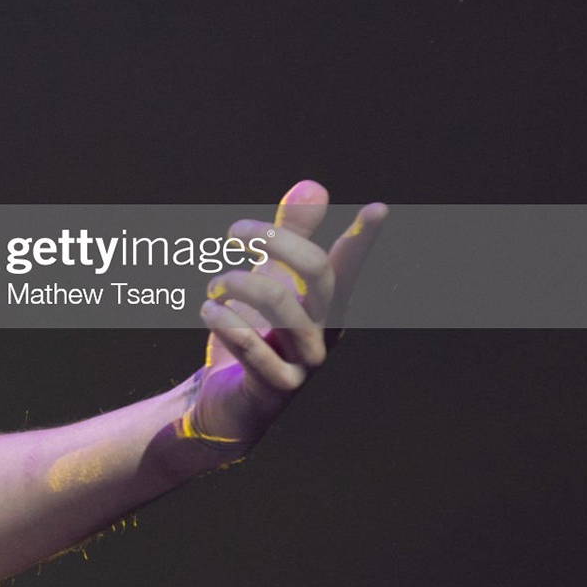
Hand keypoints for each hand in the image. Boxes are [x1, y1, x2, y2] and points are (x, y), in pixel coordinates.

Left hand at [180, 180, 387, 454]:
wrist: (223, 402)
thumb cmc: (254, 335)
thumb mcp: (269, 279)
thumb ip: (290, 234)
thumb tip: (315, 185)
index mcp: (324, 306)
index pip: (345, 266)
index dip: (361, 240)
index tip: (378, 208)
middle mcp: (322, 333)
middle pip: (318, 277)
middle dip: (277, 241)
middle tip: (233, 230)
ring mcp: (302, 365)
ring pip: (287, 312)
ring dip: (241, 284)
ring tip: (213, 283)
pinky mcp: (274, 390)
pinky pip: (257, 353)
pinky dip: (229, 324)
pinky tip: (209, 309)